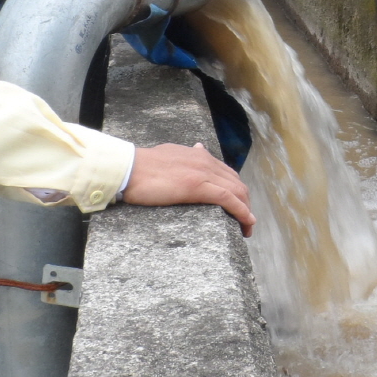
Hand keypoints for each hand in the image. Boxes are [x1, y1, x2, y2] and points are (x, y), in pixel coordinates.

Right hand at [122, 142, 254, 236]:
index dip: (237, 190)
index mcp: (199, 155)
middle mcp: (206, 162)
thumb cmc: (141, 167)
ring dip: (247, 210)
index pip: (227, 173)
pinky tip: (247, 222)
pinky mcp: (198, 186)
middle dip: (245, 202)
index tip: (238, 205)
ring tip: (247, 227)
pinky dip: (242, 211)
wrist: (128, 168)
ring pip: (237, 191)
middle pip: (237, 183)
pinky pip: (229, 199)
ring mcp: (203, 173)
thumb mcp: (170, 155)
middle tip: (245, 221)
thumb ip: (186, 155)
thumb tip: (198, 149)